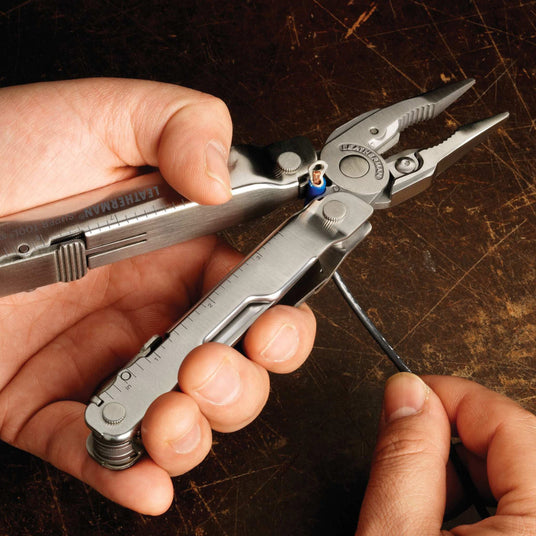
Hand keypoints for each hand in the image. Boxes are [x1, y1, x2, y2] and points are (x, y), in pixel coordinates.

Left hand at [0, 79, 315, 513]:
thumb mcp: (99, 117)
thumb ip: (179, 123)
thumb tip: (224, 179)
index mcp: (175, 248)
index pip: (251, 292)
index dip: (276, 317)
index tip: (272, 327)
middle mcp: (148, 308)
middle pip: (228, 367)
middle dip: (239, 384)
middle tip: (210, 368)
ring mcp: (100, 359)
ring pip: (176, 418)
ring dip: (191, 434)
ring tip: (171, 417)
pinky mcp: (45, 401)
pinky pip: (95, 450)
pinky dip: (124, 474)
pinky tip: (142, 478)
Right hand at [356, 373, 535, 534]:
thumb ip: (405, 458)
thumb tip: (408, 393)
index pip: (508, 423)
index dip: (450, 397)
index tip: (411, 395)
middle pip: (518, 448)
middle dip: (454, 439)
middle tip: (408, 450)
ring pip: (522, 480)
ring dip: (468, 476)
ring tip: (424, 501)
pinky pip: (525, 515)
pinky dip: (485, 507)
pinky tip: (450, 529)